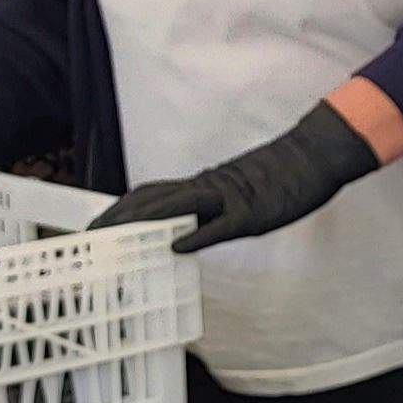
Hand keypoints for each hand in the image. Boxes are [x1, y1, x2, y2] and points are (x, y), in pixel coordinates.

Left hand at [93, 102, 380, 250]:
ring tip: (115, 239)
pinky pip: (220, 227)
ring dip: (142, 223)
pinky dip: (195, 236)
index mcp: (204, 184)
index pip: (150, 194)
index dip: (119, 208)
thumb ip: (212, 205)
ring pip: (176, 208)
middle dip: (117, 218)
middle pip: (152, 200)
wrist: (313, 154)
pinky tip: (175, 247)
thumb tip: (186, 226)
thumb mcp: (239, 190)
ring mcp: (229, 200)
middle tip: (89, 237)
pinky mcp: (252, 214)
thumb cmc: (282, 173)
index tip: (95, 225)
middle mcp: (208, 188)